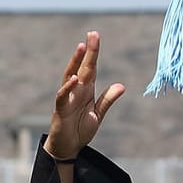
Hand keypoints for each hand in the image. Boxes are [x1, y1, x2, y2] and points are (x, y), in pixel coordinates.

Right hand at [44, 31, 124, 160]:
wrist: (68, 148)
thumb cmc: (79, 129)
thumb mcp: (98, 114)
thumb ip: (107, 99)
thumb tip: (121, 86)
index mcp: (86, 90)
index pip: (91, 67)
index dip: (94, 52)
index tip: (96, 36)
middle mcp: (76, 90)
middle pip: (82, 66)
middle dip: (88, 51)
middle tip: (92, 34)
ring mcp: (68, 98)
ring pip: (70, 75)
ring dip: (75, 61)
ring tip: (81, 47)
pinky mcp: (61, 109)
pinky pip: (63, 95)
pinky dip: (68, 86)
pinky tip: (74, 78)